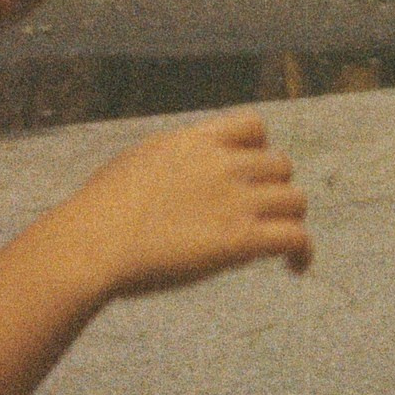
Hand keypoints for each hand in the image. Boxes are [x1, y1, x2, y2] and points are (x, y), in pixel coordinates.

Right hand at [57, 113, 310, 302]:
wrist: (91, 245)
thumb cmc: (98, 215)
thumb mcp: (136, 164)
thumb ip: (170, 163)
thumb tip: (176, 173)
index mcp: (194, 142)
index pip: (253, 126)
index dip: (259, 150)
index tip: (248, 176)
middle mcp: (221, 164)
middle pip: (281, 164)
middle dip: (275, 189)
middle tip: (261, 217)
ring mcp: (234, 200)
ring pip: (295, 200)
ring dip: (291, 220)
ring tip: (280, 246)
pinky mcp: (239, 240)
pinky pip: (295, 237)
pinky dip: (303, 252)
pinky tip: (295, 268)